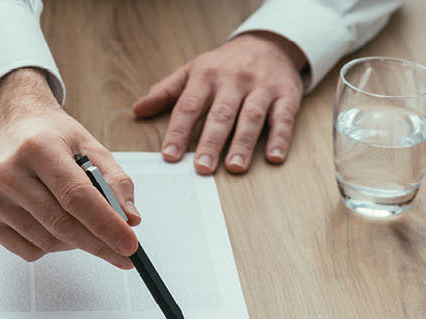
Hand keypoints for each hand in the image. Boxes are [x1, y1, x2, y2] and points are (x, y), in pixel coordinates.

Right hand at [0, 68, 140, 268]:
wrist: (11, 126)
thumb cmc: (51, 137)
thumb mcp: (90, 147)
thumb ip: (116, 182)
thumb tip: (130, 220)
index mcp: (38, 147)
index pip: (77, 197)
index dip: (106, 225)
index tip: (129, 245)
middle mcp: (9, 171)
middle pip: (63, 225)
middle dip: (100, 244)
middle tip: (122, 252)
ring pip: (48, 242)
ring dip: (75, 242)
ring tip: (78, 219)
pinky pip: (29, 251)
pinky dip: (51, 245)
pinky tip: (52, 222)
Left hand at [133, 31, 306, 173]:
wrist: (268, 44)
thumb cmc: (225, 64)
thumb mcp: (193, 70)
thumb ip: (166, 91)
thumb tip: (138, 110)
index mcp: (206, 76)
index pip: (189, 106)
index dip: (178, 132)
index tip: (170, 156)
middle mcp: (234, 81)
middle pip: (221, 114)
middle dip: (211, 142)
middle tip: (202, 168)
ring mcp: (261, 87)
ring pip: (251, 117)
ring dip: (243, 143)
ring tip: (234, 167)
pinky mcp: (286, 95)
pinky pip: (284, 117)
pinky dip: (280, 137)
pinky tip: (274, 157)